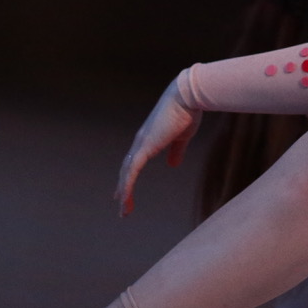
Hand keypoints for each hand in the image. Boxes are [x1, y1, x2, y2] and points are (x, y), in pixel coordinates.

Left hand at [115, 72, 201, 216]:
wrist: (187, 96)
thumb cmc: (188, 112)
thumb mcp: (182, 137)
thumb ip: (176, 150)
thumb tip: (173, 165)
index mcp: (150, 137)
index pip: (134, 160)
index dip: (129, 175)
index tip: (125, 188)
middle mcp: (141, 141)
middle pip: (127, 168)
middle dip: (123, 186)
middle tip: (119, 202)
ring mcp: (141, 143)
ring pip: (127, 172)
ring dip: (124, 192)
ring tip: (123, 210)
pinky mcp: (145, 146)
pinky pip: (133, 171)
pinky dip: (127, 186)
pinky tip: (125, 198)